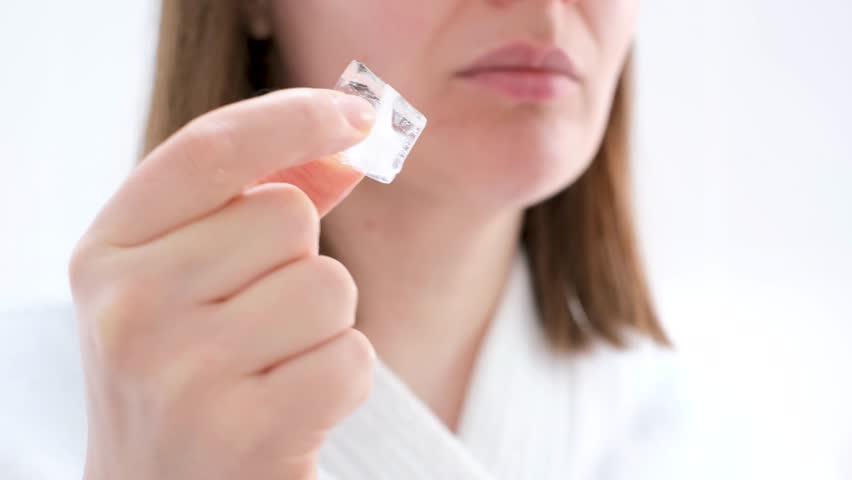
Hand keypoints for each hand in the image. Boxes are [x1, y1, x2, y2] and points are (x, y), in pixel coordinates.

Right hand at [69, 88, 375, 479]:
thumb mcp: (191, 278)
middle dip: (298, 262)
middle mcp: (129, 308)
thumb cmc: (188, 371)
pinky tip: (291, 409)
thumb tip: (347, 144)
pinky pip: (350, 359)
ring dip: (323, 326)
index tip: (358, 113)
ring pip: (329, 287)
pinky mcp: (243, 436)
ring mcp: (181, 375)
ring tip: (269, 368)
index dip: (293, 118)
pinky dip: (341, 382)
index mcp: (107, 252)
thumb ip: (259, 201)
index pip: (210, 151)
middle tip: (256, 322)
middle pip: (286, 218)